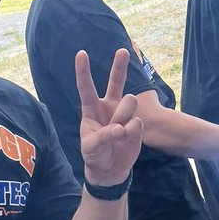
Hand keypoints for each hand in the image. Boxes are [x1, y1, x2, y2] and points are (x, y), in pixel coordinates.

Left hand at [77, 48, 143, 185]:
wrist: (110, 169)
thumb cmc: (95, 155)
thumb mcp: (91, 148)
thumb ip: (103, 137)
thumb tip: (120, 128)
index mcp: (92, 109)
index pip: (86, 88)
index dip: (83, 71)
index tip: (81, 53)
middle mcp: (108, 107)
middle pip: (116, 82)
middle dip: (120, 66)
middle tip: (123, 50)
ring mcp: (124, 114)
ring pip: (130, 101)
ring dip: (124, 115)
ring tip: (119, 132)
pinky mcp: (137, 124)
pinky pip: (138, 121)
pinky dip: (132, 131)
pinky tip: (127, 138)